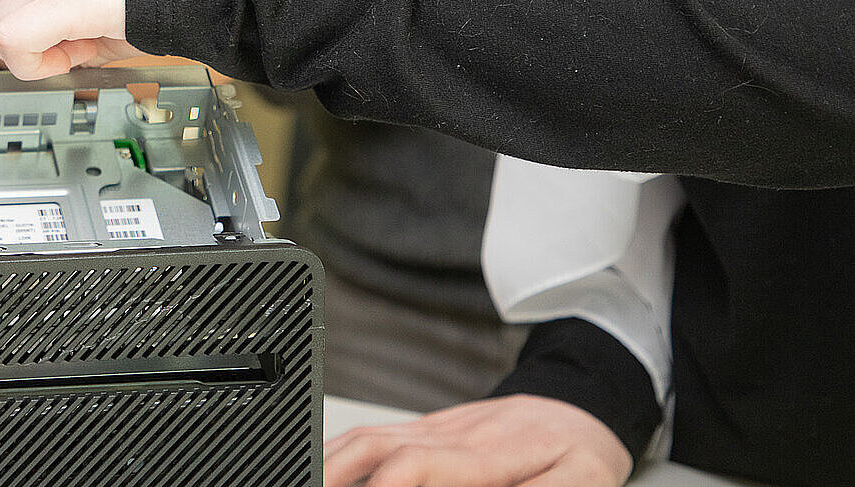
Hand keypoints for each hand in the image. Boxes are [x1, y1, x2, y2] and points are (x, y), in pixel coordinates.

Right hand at [323, 395, 632, 486]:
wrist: (581, 407)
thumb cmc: (580, 453)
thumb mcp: (580, 483)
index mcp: (486, 452)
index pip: (417, 465)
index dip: (384, 486)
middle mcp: (451, 434)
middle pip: (374, 445)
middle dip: (333, 471)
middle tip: (308, 485)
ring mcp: (436, 427)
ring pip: (367, 436)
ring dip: (330, 461)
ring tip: (306, 477)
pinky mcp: (430, 428)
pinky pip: (376, 435)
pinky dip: (343, 452)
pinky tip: (328, 468)